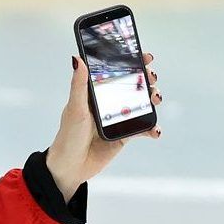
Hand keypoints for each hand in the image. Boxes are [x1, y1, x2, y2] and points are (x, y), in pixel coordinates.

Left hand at [47, 52, 162, 199]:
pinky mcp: (125, 135)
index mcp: (96, 93)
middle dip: (147, 79)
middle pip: (134, 85)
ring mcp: (118, 118)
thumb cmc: (68, 136)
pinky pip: (143, 128)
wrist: (71, 167)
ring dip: (152, 99)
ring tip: (155, 99)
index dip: (132, 62)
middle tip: (151, 78)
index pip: (116, 72)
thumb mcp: (75, 108)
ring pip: (142, 104)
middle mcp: (109, 102)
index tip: (145, 56)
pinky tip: (155, 131)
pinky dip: (152, 128)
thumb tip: (77, 59)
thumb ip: (79, 85)